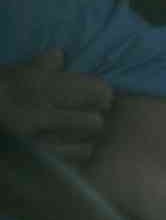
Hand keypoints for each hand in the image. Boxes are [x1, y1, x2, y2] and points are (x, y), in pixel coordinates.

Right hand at [0, 50, 112, 165]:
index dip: (101, 94)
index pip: (96, 91)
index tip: (98, 97)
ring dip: (84, 140)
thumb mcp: (9, 75)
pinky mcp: (33, 164)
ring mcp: (36, 143)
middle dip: (93, 119)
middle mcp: (41, 115)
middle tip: (87, 117)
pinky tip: (65, 151)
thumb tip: (59, 55)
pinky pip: (70, 162)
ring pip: (85, 145)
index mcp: (39, 88)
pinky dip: (72, 156)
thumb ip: (38, 66)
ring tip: (76, 136)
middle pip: (94, 121)